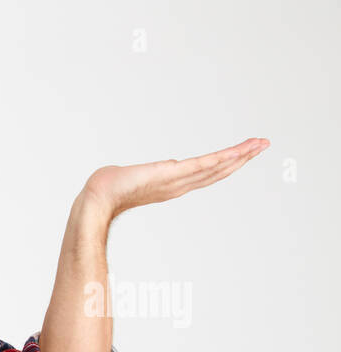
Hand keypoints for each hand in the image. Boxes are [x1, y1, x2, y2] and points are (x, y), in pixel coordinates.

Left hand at [81, 137, 269, 219]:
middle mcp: (179, 184)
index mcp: (173, 185)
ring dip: (239, 156)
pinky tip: (236, 152)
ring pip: (215, 167)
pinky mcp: (171, 175)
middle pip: (217, 170)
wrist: (98, 197)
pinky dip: (220, 159)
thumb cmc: (111, 188)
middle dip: (242, 158)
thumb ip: (153, 175)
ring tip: (259, 145)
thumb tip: (163, 168)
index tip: (245, 153)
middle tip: (264, 145)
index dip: (227, 164)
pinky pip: (201, 166)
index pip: (206, 173)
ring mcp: (177, 181)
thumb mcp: (139, 178)